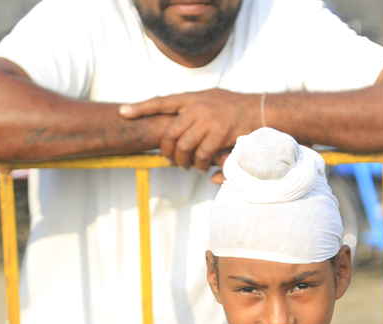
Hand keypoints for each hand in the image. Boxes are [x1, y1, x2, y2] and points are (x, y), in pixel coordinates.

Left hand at [119, 89, 261, 170]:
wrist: (259, 109)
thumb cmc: (234, 106)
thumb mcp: (210, 98)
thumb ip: (193, 106)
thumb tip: (177, 119)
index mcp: (192, 97)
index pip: (161, 102)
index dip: (141, 108)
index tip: (123, 113)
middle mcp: (196, 108)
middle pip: (169, 132)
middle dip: (166, 150)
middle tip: (169, 159)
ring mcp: (207, 122)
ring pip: (183, 146)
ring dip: (182, 160)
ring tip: (185, 166)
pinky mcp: (218, 135)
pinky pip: (200, 154)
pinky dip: (198, 164)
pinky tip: (200, 167)